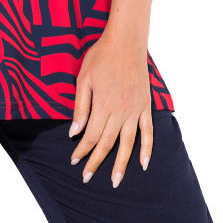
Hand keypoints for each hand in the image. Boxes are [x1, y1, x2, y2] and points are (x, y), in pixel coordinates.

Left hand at [68, 30, 152, 187]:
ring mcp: (135, 110)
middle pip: (107, 143)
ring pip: (128, 143)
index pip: (91, 135)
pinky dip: (147, 148)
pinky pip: (148, 131)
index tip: (75, 162)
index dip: (82, 151)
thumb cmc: (101, 57)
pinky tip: (143, 163)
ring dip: (121, 163)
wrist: (126, 41)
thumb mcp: (84, 78)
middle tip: (87, 178)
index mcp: (103, 105)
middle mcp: (120, 111)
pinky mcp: (146, 106)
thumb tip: (74, 132)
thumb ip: (81, 107)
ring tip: (115, 181)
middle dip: (96, 162)